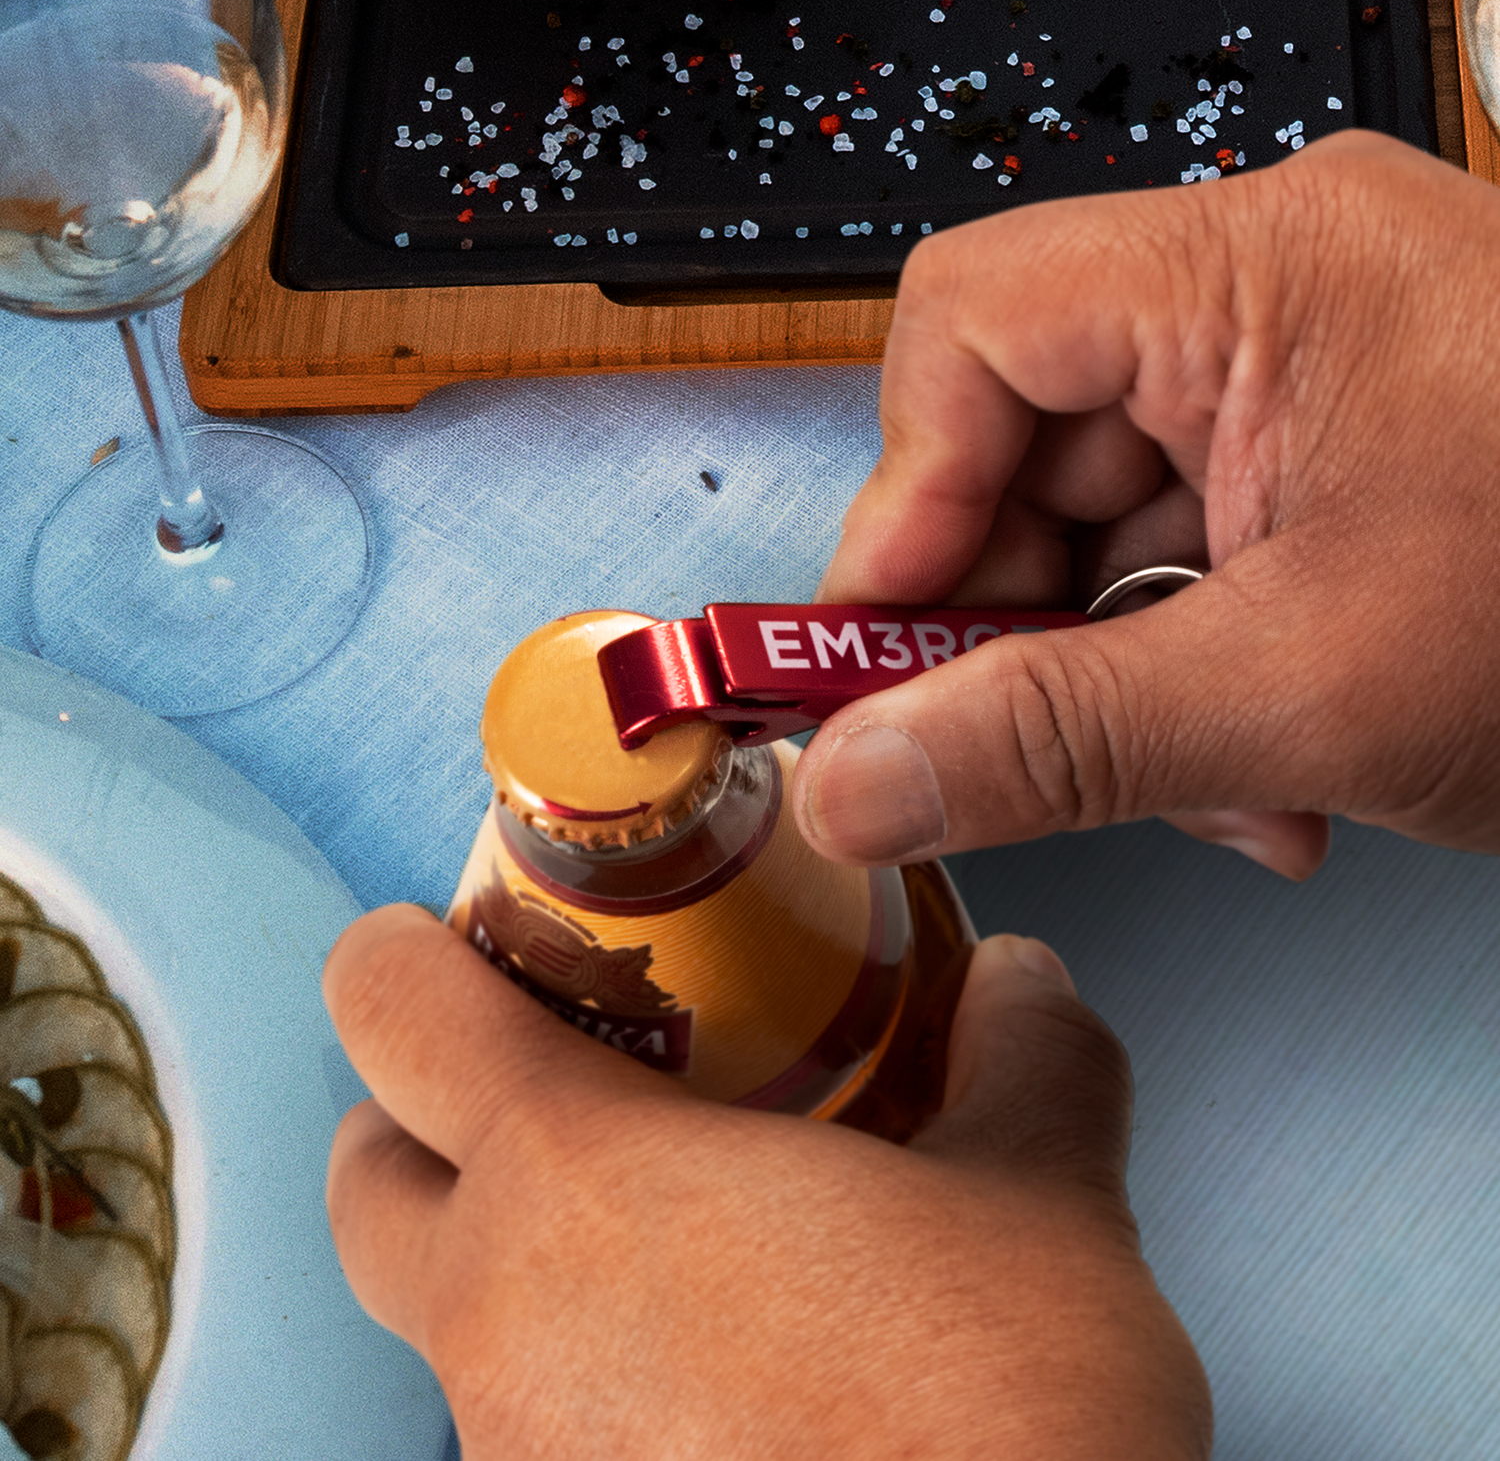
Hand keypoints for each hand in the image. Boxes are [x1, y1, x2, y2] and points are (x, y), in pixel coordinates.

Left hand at [324, 905, 1210, 1460]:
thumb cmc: (992, 1418)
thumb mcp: (1040, 1198)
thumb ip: (1027, 1056)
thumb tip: (1023, 984)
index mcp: (576, 1177)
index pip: (393, 1013)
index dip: (400, 957)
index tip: (436, 942)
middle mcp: (501, 1321)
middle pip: (369, 1184)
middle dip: (421, 1120)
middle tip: (538, 1084)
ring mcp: (514, 1457)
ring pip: (449, 1323)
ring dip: (514, 1261)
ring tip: (666, 1244)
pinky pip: (529, 1429)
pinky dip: (581, 1377)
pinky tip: (715, 1381)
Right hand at [793, 130, 1499, 879]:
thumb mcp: (1317, 691)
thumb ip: (1059, 739)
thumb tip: (857, 782)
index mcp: (1267, 266)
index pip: (972, 322)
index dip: (901, 497)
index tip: (877, 653)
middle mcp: (1272, 293)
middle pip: (1017, 443)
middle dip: (1009, 625)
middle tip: (997, 752)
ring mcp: (1302, 376)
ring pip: (1092, 529)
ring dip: (1108, 681)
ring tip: (1203, 787)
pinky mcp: (1328, 456)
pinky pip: (1177, 561)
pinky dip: (1183, 679)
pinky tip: (1254, 767)